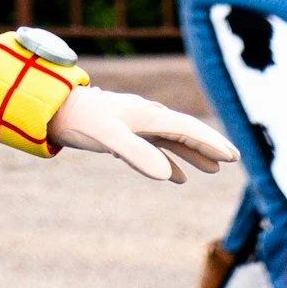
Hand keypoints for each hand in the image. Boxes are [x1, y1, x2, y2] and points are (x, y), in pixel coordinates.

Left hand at [47, 84, 236, 183]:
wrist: (54, 110)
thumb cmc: (81, 121)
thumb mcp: (108, 137)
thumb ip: (136, 154)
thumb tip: (167, 175)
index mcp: (147, 116)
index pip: (186, 128)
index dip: (210, 142)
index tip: (232, 155)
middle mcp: (145, 117)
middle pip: (184, 131)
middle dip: (208, 145)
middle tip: (232, 159)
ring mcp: (134, 124)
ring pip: (171, 139)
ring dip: (192, 153)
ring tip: (212, 170)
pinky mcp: (123, 132)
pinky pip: (153, 146)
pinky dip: (168, 160)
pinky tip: (174, 177)